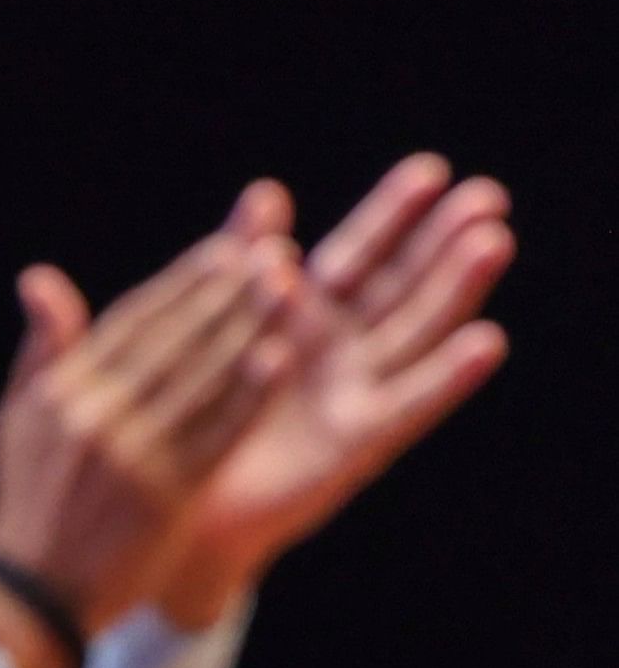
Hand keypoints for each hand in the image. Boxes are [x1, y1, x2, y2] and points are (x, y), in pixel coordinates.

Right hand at [0, 221, 303, 667]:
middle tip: (272, 250)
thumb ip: (41, 349)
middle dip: (226, 291)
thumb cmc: (27, 502)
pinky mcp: (165, 495)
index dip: (184, 282)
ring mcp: (132, 456)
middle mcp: (96, 416)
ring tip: (287, 287)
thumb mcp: (18, 420)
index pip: (133, 322)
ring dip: (247, 327)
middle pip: (174, 340)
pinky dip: (247, 396)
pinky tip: (277, 359)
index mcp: (62, 393)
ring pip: (201, 379)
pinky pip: (215, 435)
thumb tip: (40, 278)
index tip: (227, 247)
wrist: (32, 593)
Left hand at [148, 155, 511, 627]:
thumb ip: (243, 260)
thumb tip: (267, 189)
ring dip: (456, 287)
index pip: (357, 252)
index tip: (431, 168)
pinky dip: (447, 374)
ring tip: (493, 241)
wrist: (175, 498)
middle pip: (402, 283)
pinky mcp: (358, 441)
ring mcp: (356, 393)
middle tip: (486, 194)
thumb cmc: (195, 410)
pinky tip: (484, 341)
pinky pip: (410, 402)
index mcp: (304, 316)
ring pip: (417, 330)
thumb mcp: (222, 324)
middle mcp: (342, 350)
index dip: (392, 213)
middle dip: (442, 240)